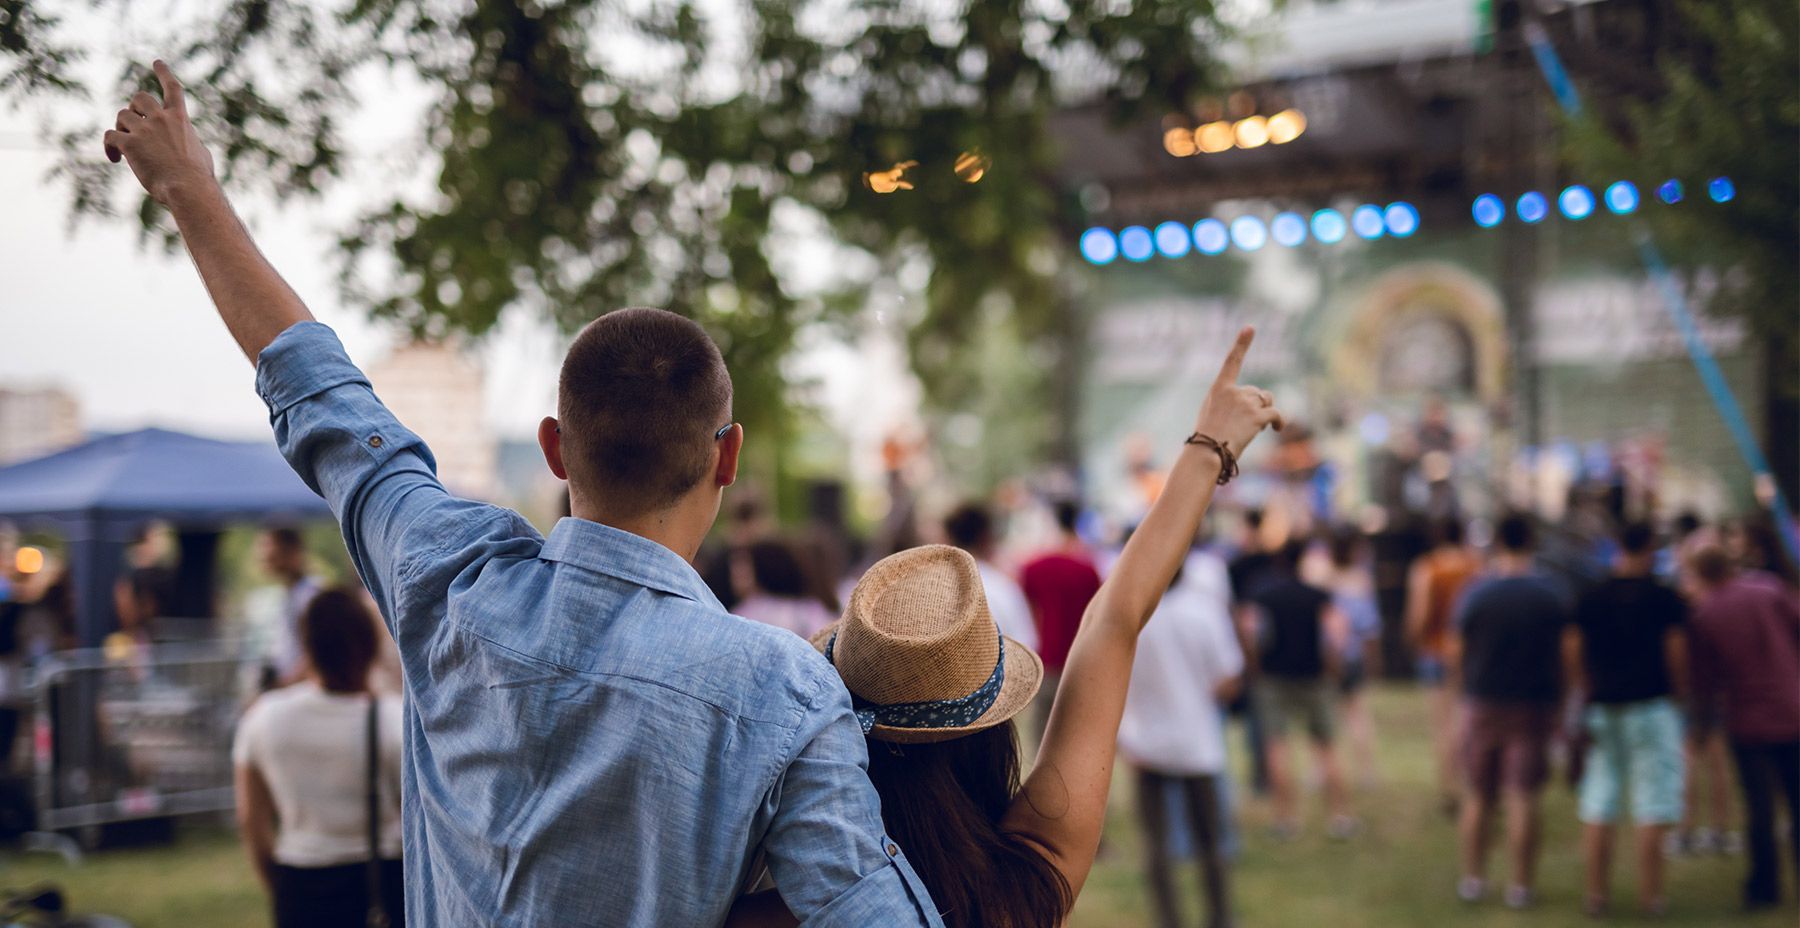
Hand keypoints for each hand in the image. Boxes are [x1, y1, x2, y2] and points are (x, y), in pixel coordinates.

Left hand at [103, 60, 215, 205]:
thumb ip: (189, 141)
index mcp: (180, 119)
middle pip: (139, 98)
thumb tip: (188, 144)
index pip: (172, 89)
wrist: (188, 189)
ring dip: (122, 129)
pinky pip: (110, 136)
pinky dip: (110, 147)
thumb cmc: (199, 177)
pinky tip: (115, 158)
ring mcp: (144, 130)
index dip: (164, 73)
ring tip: (128, 149)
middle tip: (133, 127)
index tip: (157, 62)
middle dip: (134, 109)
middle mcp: (161, 119)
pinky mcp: (129, 144)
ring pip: (122, 116)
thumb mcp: (201, 154)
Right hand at [1192, 326, 1283, 456]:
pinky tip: (1277, 429)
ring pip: (1267, 401)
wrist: (1208, 452)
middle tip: (1244, 424)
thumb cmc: (1207, 436)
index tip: (1250, 328)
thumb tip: (1254, 401)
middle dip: (1257, 405)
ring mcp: (1246, 403)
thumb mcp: (1211, 412)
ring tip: (1254, 429)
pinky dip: (1278, 421)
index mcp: (1219, 388)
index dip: (1241, 344)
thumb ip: (1229, 400)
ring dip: (1265, 413)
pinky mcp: (1258, 416)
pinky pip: (1276, 414)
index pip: (1232, 361)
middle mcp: (1234, 391)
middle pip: (1256, 392)